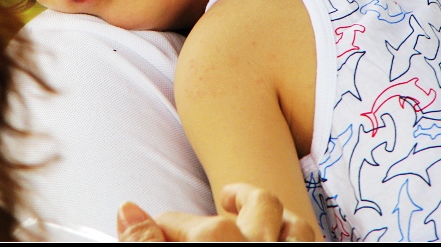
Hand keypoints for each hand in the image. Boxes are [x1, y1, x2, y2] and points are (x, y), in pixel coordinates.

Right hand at [117, 183, 316, 241]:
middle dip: (236, 199)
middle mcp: (255, 246)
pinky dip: (298, 239)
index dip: (166, 226)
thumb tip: (127, 208)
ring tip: (257, 221)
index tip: (155, 229)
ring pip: (296, 227)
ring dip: (277, 221)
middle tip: (220, 201)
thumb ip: (144, 243)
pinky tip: (282, 241)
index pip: (187, 225)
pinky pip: (312, 243)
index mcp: (215, 245)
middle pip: (256, 206)